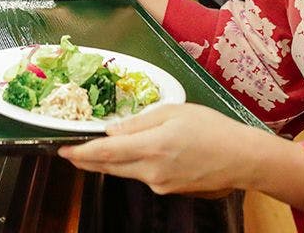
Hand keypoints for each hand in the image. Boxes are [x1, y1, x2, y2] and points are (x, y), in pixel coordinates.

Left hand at [57, 105, 273, 196]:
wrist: (242, 158)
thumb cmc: (212, 128)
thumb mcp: (173, 112)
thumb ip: (138, 122)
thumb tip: (111, 130)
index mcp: (150, 147)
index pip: (105, 153)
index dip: (80, 153)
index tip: (62, 150)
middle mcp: (151, 172)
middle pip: (109, 167)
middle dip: (87, 161)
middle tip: (70, 153)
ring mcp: (160, 185)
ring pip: (126, 172)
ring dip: (110, 162)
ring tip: (99, 150)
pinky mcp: (169, 190)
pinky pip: (144, 176)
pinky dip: (133, 165)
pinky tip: (138, 154)